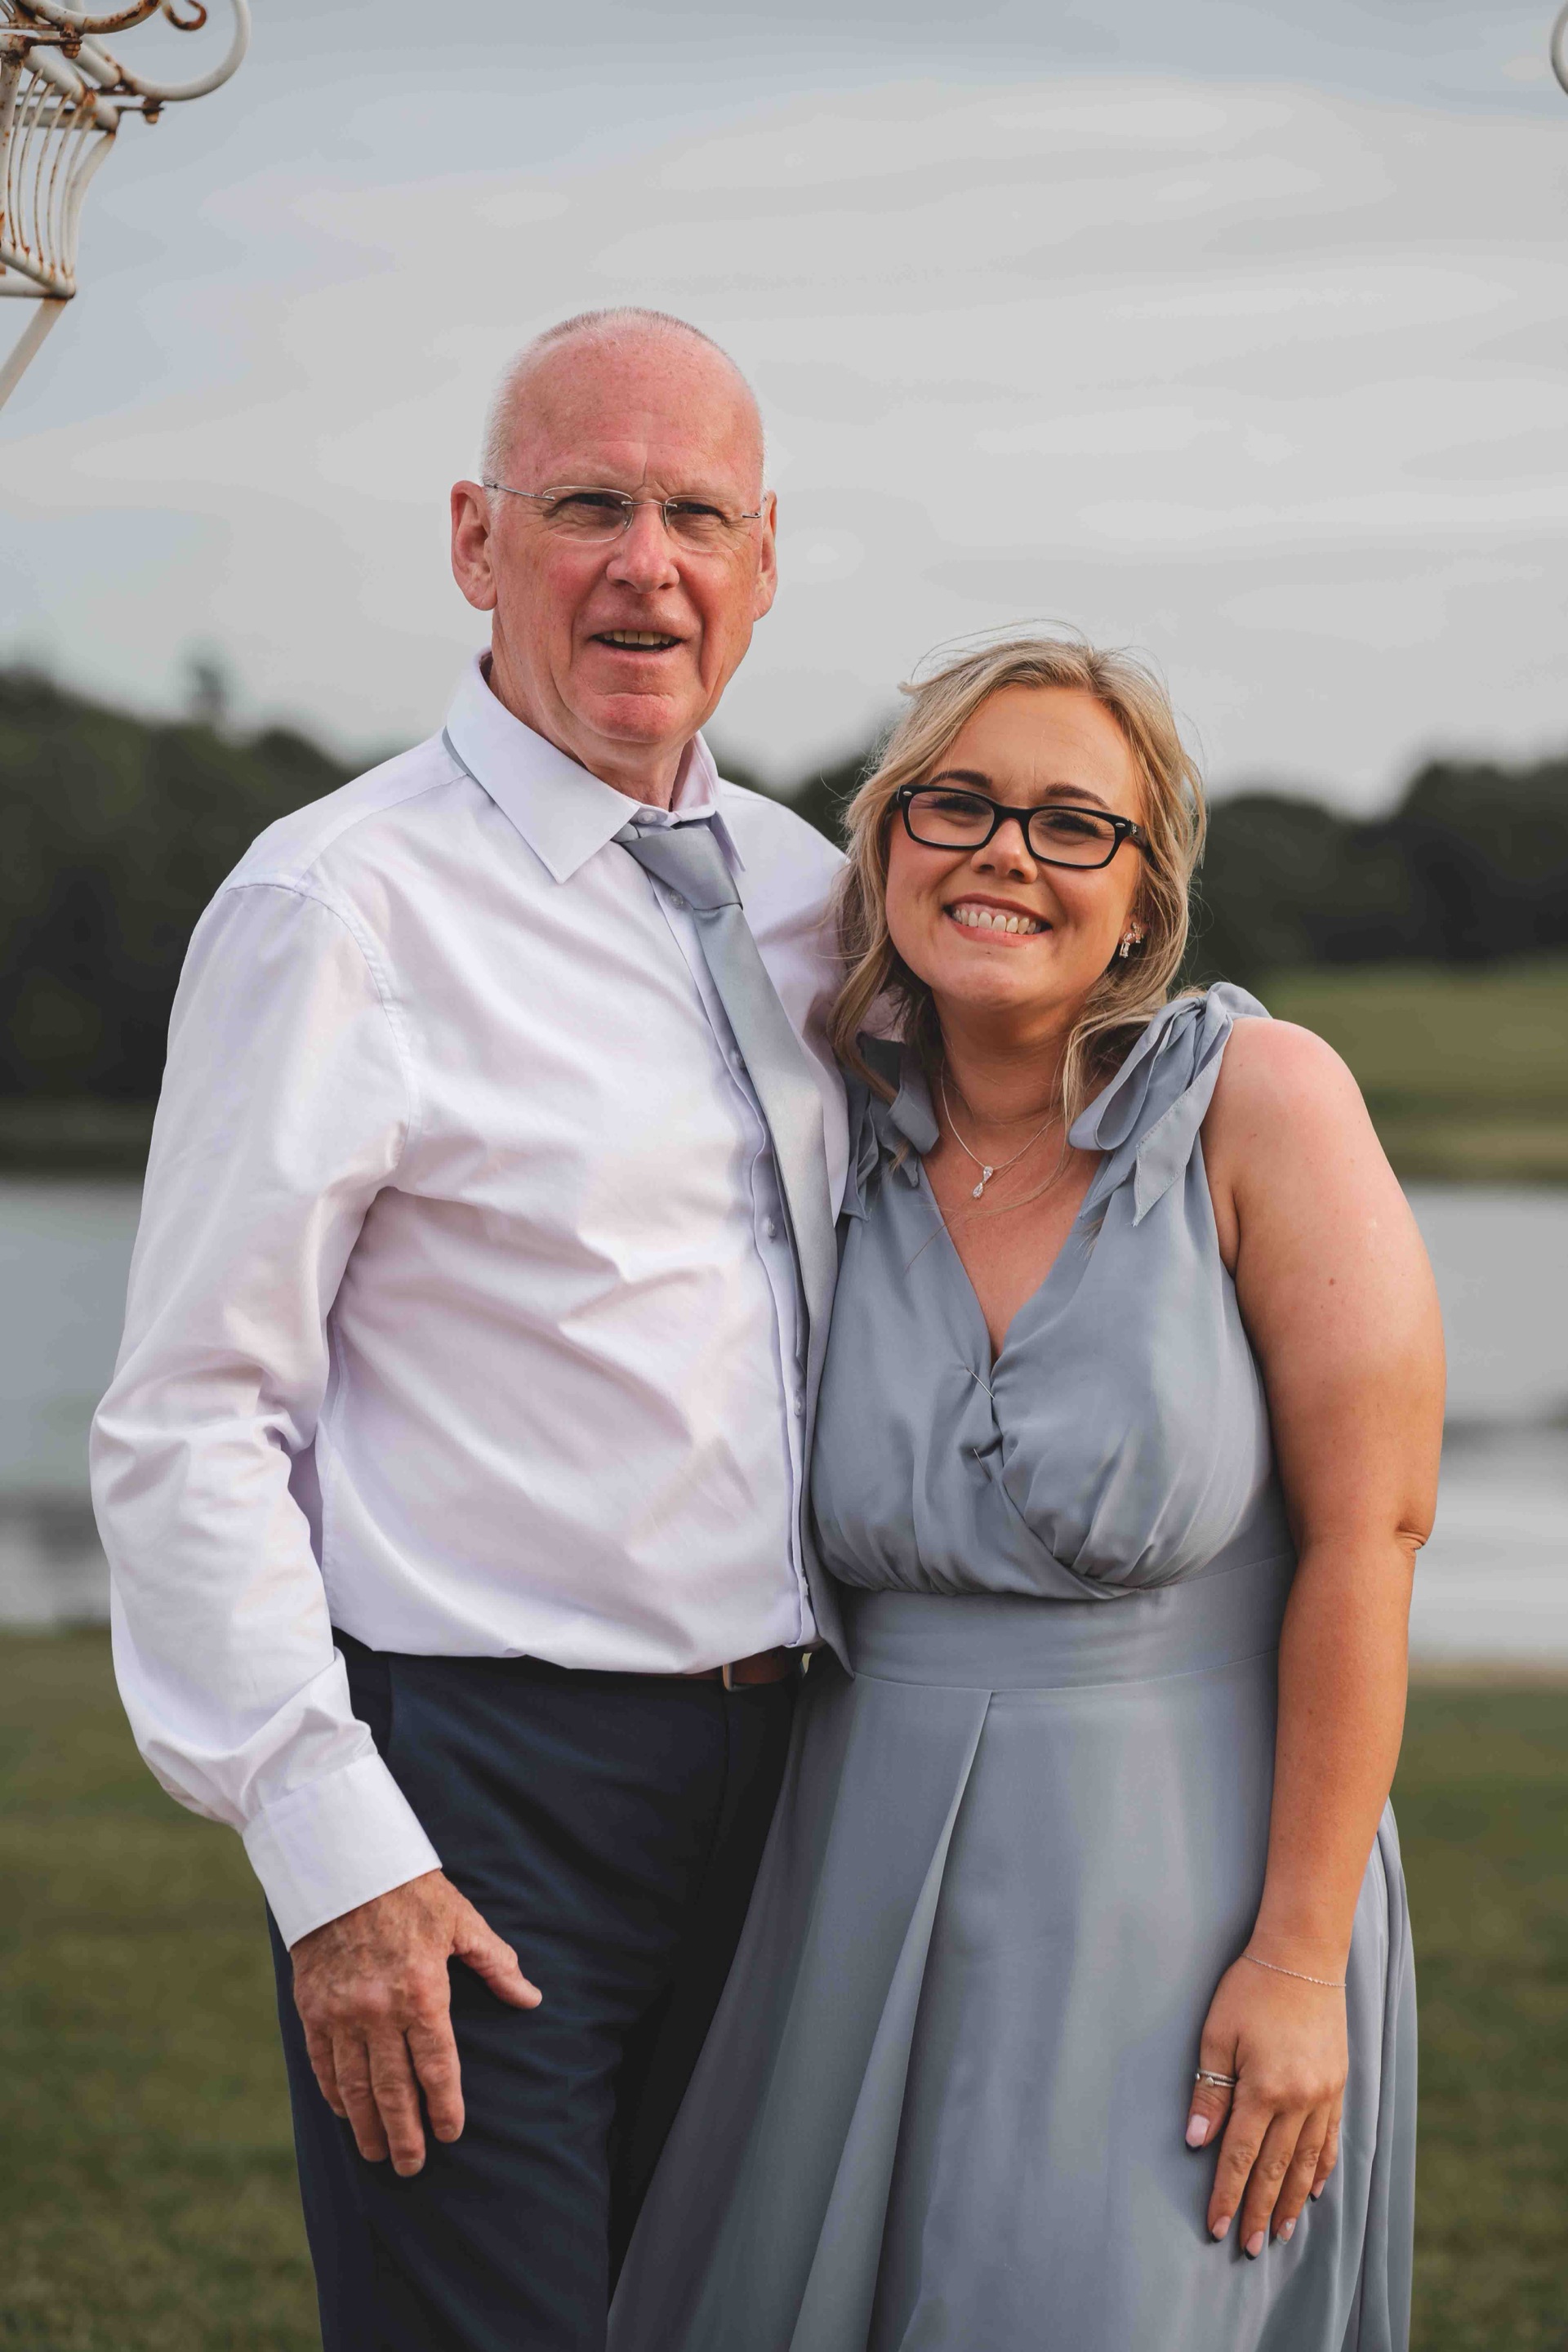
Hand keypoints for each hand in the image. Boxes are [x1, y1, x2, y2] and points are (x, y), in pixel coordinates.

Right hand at [291, 1869, 541, 2176]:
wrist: (343, 1866)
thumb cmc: (412, 1892)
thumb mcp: (462, 1921)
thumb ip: (497, 1965)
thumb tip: (530, 1998)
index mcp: (422, 1992)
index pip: (437, 2066)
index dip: (444, 2106)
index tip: (451, 2134)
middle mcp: (378, 2011)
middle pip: (393, 2089)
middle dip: (405, 2133)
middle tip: (412, 2167)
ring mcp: (341, 2013)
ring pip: (355, 2085)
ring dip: (367, 2125)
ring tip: (378, 2154)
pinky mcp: (312, 2008)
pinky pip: (323, 2064)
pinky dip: (334, 2094)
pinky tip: (346, 2114)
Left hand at [1185, 1950, 1346, 2256]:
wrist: (1302, 1957)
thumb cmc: (1250, 1990)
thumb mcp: (1217, 2035)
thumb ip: (1209, 2091)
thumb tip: (1197, 2142)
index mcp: (1264, 2089)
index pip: (1240, 2156)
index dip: (1225, 2194)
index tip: (1215, 2228)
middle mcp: (1300, 2100)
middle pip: (1275, 2170)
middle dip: (1257, 2211)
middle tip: (1247, 2248)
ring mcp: (1324, 2095)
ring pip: (1307, 2163)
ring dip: (1290, 2202)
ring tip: (1278, 2234)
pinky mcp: (1338, 2085)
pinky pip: (1331, 2139)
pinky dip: (1321, 2170)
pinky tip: (1313, 2192)